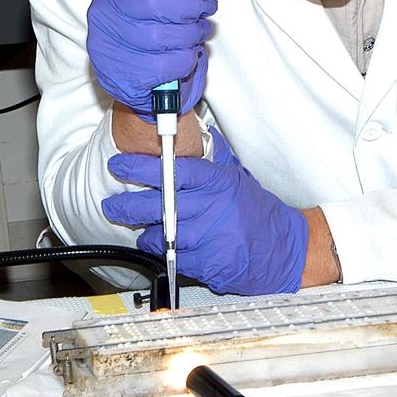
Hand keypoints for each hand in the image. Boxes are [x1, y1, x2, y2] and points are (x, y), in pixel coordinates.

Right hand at [86, 0, 216, 119]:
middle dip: (194, 7)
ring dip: (193, 34)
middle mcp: (105, 8)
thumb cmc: (155, 18)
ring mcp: (109, 42)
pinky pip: (166, 63)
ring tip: (197, 32)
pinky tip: (186, 54)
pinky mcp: (120, 72)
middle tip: (205, 9)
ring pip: (165, 35)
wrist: (140, 75)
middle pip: (160, 3)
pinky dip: (186, 59)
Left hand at [101, 128, 307, 294]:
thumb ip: (209, 159)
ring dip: (145, 234)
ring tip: (139, 230)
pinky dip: (163, 255)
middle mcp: (213, 208)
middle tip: (111, 205)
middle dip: (128, 205)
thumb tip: (190, 131)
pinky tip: (161, 249)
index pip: (172, 171)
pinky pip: (175, 259)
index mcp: (217, 183)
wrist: (285, 250)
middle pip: (160, 204)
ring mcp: (211, 238)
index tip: (120, 166)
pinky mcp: (210, 264)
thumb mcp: (236, 178)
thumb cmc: (258, 213)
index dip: (141, 168)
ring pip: (163, 235)